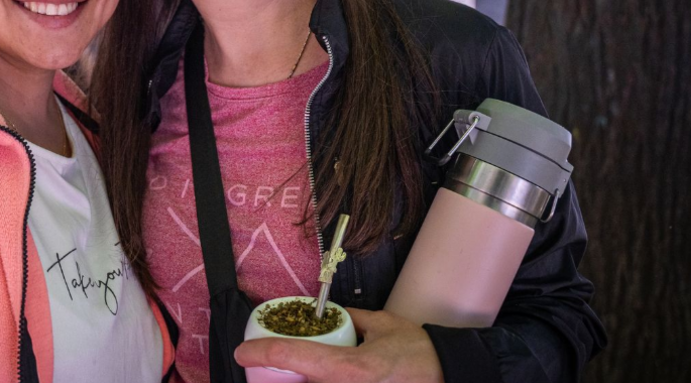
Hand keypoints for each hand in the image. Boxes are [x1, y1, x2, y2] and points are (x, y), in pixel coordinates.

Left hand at [234, 308, 444, 382]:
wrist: (448, 376)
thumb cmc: (420, 354)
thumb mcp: (383, 326)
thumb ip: (350, 319)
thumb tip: (327, 314)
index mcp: (352, 368)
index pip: (298, 358)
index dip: (264, 354)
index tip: (243, 352)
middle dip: (275, 379)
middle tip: (262, 365)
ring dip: (296, 382)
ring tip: (284, 374)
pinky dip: (316, 382)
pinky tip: (315, 377)